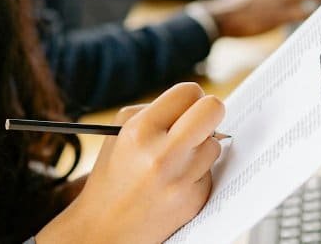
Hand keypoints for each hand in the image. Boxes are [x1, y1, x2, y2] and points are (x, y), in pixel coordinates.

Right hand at [36, 82, 224, 243]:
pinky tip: (175, 182)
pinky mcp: (194, 200)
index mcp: (140, 131)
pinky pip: (211, 171)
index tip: (187, 106)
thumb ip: (156, 111)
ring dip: (201, 147)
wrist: (105, 227)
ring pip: (215, 144)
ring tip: (176, 160)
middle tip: (200, 121)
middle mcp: (162, 155)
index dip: (190, 97)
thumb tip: (196, 103)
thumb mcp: (120, 132)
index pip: (189, 92)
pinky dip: (198, 172)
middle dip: (210, 112)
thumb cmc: (114, 174)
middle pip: (213, 110)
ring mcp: (181, 180)